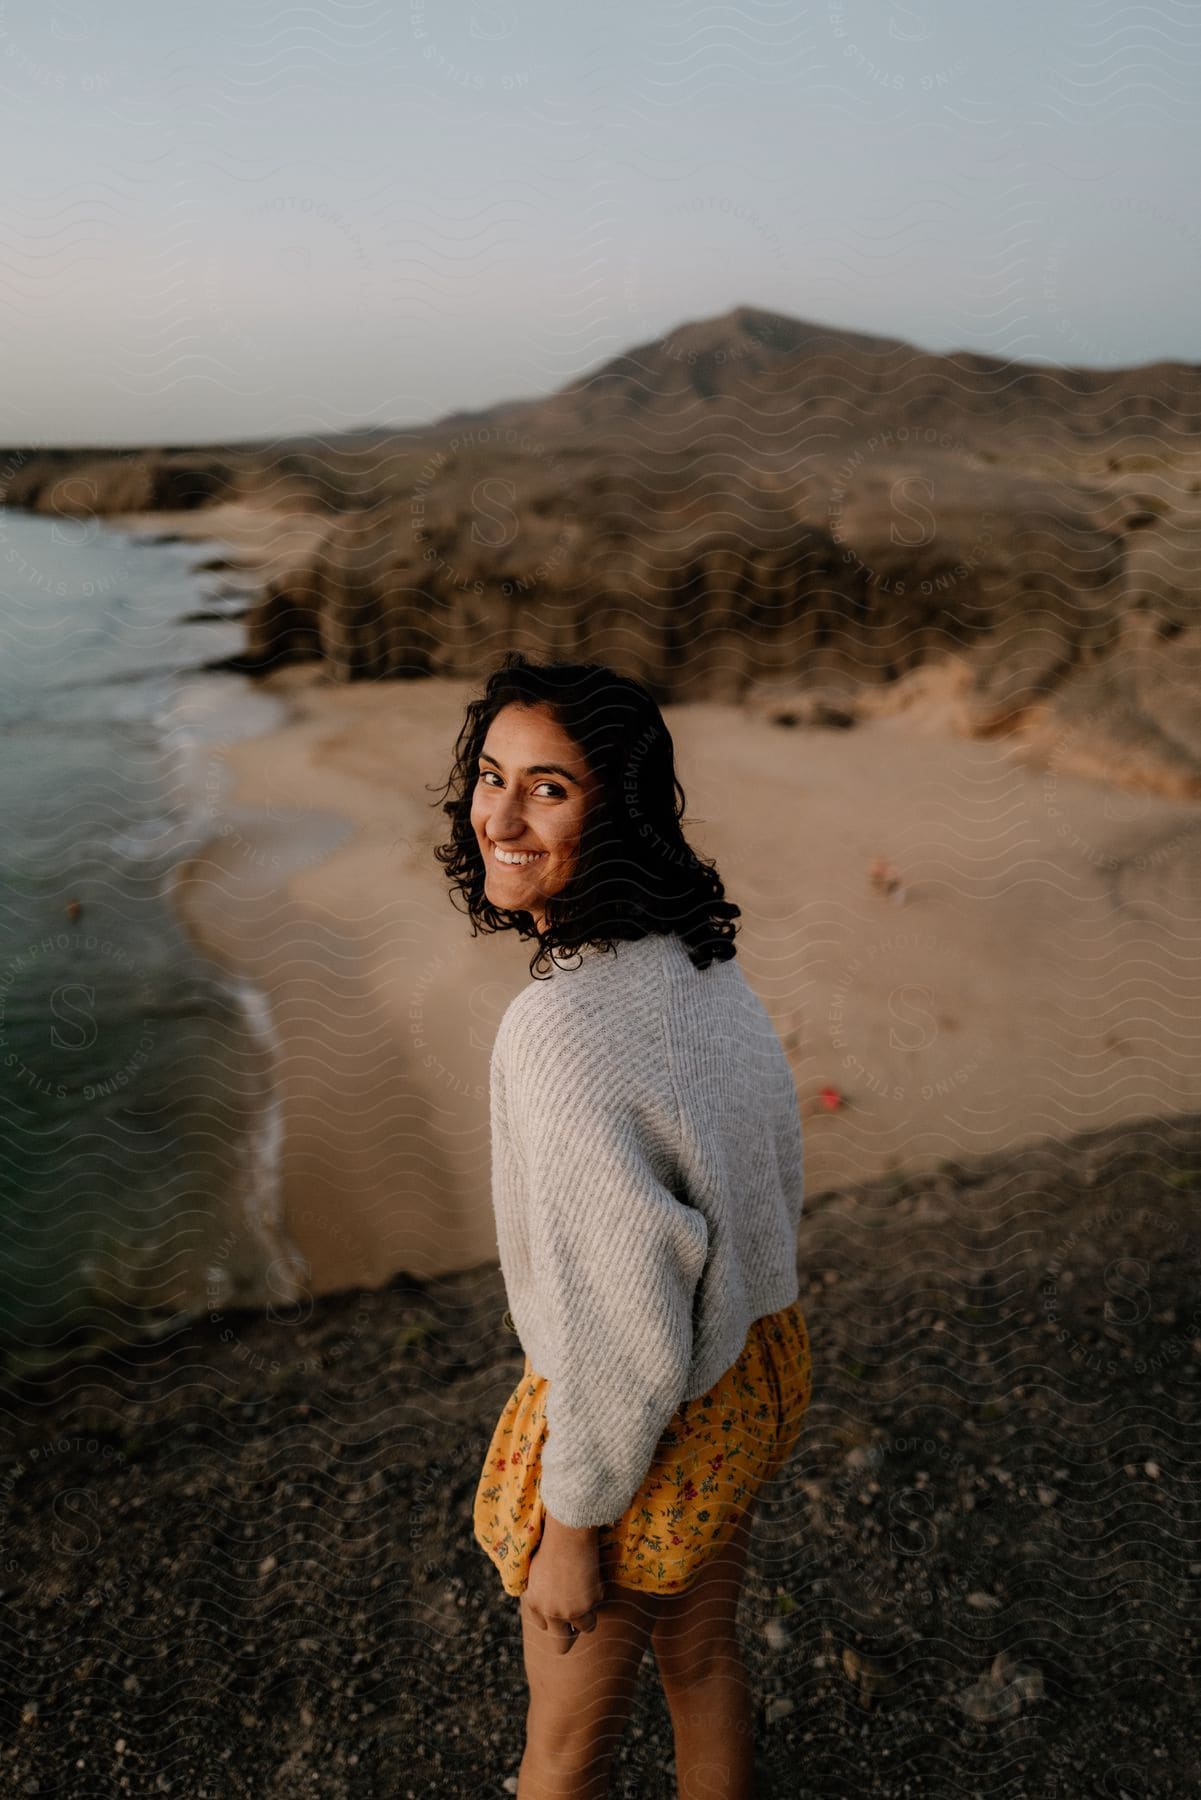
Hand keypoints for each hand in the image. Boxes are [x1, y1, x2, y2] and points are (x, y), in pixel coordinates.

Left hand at [522, 1529, 604, 1654]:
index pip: (543, 1625)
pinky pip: (598, 1607)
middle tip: (579, 1622)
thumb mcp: (538, 1569)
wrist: (568, 1533)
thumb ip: (543, 1589)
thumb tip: (552, 1598)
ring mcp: (567, 1612)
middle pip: (561, 1644)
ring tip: (590, 1592)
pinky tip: (592, 1575)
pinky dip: (599, 1594)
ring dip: (590, 1615)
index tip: (563, 1610)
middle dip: (571, 1636)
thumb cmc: (553, 1541)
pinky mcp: (586, 1606)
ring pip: (586, 1628)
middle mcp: (548, 1612)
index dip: (554, 1619)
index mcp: (533, 1601)